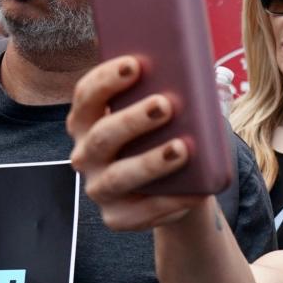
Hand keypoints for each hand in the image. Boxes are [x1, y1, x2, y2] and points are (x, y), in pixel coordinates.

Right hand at [67, 55, 207, 230]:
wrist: (175, 184)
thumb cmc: (164, 135)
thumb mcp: (160, 113)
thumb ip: (164, 92)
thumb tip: (196, 76)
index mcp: (87, 121)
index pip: (86, 97)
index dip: (106, 80)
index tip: (134, 64)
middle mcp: (85, 155)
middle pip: (102, 136)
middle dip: (132, 120)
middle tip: (164, 105)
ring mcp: (98, 188)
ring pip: (119, 176)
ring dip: (150, 162)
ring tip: (181, 149)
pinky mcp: (117, 217)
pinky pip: (141, 212)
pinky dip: (170, 202)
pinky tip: (194, 192)